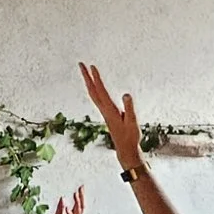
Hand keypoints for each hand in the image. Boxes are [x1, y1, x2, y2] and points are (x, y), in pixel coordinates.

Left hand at [42, 188, 84, 213]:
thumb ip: (60, 208)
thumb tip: (63, 198)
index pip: (78, 205)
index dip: (80, 196)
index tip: (80, 187)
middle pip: (81, 208)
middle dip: (81, 198)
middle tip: (80, 188)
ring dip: (77, 204)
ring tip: (75, 195)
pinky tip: (67, 209)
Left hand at [79, 61, 143, 176]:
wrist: (126, 149)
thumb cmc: (130, 136)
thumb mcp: (132, 122)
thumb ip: (129, 108)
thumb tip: (126, 94)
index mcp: (109, 110)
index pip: (101, 90)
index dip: (96, 78)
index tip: (92, 66)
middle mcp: (104, 109)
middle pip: (92, 90)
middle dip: (86, 77)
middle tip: (81, 64)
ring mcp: (104, 112)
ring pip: (93, 94)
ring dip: (89, 82)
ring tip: (86, 72)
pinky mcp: (106, 114)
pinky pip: (97, 98)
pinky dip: (93, 89)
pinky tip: (95, 87)